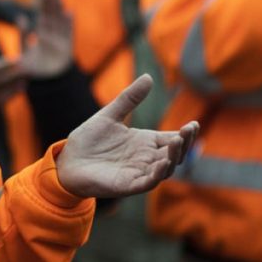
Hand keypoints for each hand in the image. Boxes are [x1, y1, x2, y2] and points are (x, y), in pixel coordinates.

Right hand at [0, 38, 25, 109]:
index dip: (4, 65)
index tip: (18, 59)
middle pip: (0, 81)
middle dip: (15, 73)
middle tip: (28, 65)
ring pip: (4, 91)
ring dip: (16, 82)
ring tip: (28, 73)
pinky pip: (3, 99)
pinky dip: (14, 92)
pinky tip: (22, 83)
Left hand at [19, 0, 73, 78]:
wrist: (46, 84)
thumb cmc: (34, 69)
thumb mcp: (24, 51)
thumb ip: (23, 36)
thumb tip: (21, 18)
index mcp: (42, 35)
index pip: (42, 16)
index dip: (42, 4)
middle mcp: (52, 36)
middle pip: (52, 16)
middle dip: (50, 3)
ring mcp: (60, 41)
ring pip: (59, 21)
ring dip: (58, 9)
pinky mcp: (67, 49)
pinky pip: (68, 35)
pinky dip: (69, 24)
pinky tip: (69, 13)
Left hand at [57, 74, 199, 197]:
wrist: (68, 160)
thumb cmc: (89, 140)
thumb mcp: (110, 115)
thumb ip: (129, 99)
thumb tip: (149, 77)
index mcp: (145, 142)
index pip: (173, 139)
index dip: (185, 134)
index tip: (193, 124)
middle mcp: (145, 159)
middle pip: (174, 154)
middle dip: (184, 144)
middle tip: (189, 130)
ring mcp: (138, 173)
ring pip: (165, 169)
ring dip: (173, 157)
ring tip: (176, 142)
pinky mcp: (127, 185)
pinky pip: (147, 183)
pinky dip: (157, 174)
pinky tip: (163, 163)